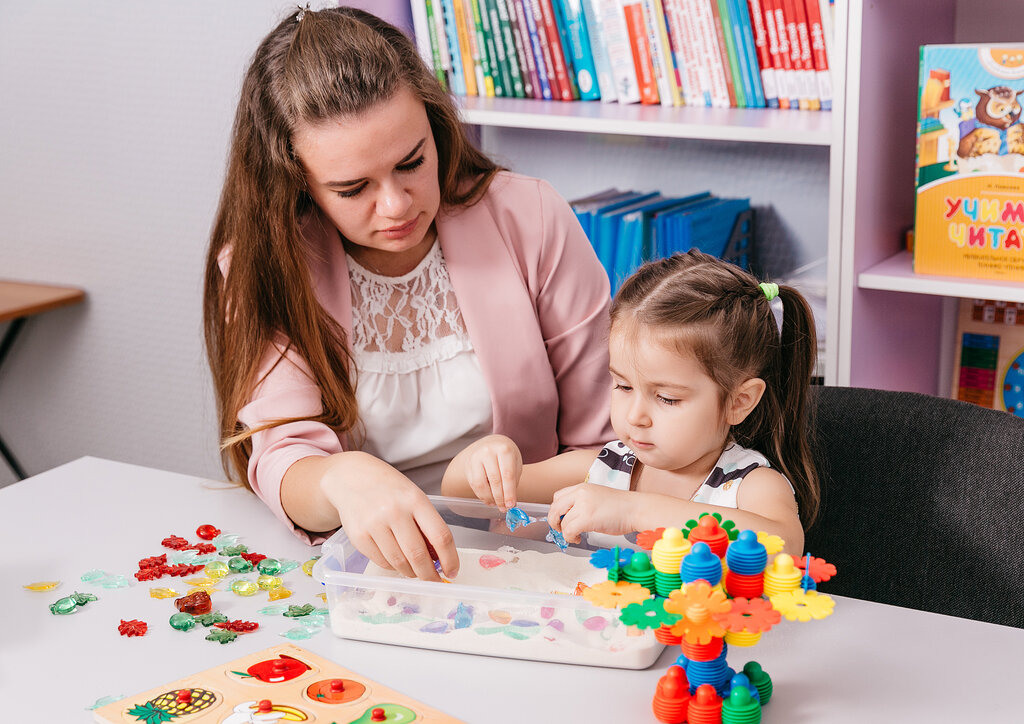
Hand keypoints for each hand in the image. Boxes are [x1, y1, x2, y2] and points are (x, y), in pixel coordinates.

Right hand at [320, 453, 458, 581]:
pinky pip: (382, 562)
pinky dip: (394, 567)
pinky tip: (398, 562)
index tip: (453, 571)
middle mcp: (394, 511)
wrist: (351, 478)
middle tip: (435, 580)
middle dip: (430, 574)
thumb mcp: (413, 497)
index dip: (450, 559)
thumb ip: (426, 524)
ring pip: (399, 563)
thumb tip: (439, 559)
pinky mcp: (358, 537)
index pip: (440, 536)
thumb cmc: (389, 489)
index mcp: (415, 500)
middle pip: (418, 555)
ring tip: (416, 571)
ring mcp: (374, 524)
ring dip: (412, 573)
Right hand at [445, 434, 522, 509]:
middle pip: (494, 480)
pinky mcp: (468, 466)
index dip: (509, 492)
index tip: (511, 505)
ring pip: (481, 484)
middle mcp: (488, 452)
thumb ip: (513, 481)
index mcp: (504, 449)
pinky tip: (489, 500)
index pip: (507, 475)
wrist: (490, 444)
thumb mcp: (515, 462)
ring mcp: (476, 458)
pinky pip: (474, 485)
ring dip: (490, 498)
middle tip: (504, 508)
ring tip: (497, 504)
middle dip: (500, 498)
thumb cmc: (505, 455)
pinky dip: (482, 496)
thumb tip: (510, 502)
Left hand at [548, 483, 637, 543]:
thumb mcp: (597, 497)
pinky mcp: (587, 518)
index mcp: (582, 487)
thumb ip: (582, 502)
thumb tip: (568, 516)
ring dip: (565, 532)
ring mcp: (583, 505)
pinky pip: (569, 530)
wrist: (636, 509)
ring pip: (562, 522)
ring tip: (574, 536)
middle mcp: (580, 493)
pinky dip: (570, 537)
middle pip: (555, 507)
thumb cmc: (621, 506)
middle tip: (560, 529)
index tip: (560, 518)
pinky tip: (577, 538)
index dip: (556, 510)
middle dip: (554, 521)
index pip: (558, 496)